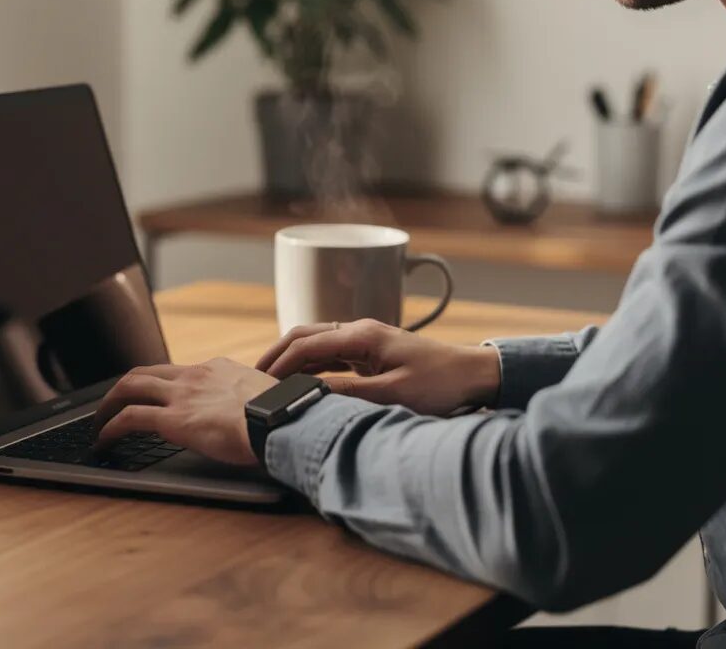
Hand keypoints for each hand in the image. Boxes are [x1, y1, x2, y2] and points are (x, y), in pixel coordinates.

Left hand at [93, 358, 277, 465]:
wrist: (279, 419)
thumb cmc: (282, 415)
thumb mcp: (266, 398)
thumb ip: (252, 402)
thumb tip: (259, 416)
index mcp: (218, 369)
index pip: (179, 371)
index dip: (161, 383)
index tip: (155, 395)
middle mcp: (195, 375)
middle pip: (146, 372)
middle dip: (125, 387)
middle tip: (114, 403)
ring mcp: (181, 394)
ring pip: (130, 387)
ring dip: (109, 404)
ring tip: (100, 422)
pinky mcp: (172, 419)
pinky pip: (129, 418)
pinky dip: (110, 428)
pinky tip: (103, 440)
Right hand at [256, 319, 500, 415]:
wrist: (474, 376)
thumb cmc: (440, 384)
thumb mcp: (393, 394)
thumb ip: (349, 393)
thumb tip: (309, 393)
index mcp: (363, 335)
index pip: (306, 343)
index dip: (278, 363)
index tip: (257, 384)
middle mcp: (360, 331)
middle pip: (305, 336)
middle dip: (276, 356)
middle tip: (251, 379)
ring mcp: (366, 341)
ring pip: (316, 345)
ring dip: (292, 362)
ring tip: (269, 384)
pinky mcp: (373, 354)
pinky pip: (332, 356)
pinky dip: (311, 367)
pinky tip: (301, 384)